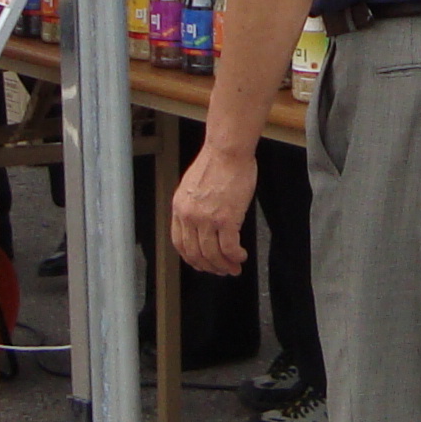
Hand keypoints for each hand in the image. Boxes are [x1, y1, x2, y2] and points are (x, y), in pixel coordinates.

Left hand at [172, 142, 255, 274]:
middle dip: (209, 267)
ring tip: (234, 268)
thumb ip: (194, 206)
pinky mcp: (226, 219)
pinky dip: (235, 257)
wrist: (228, 151)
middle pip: (195, 253)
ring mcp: (207, 219)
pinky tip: (241, 256)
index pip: (180, 243)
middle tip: (221, 271)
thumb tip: (202, 224)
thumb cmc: (217, 162)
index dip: (191, 258)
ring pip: (212, 254)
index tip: (201, 263)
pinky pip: (229, 248)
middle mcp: (190, 216)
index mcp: (179, 208)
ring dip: (224, 266)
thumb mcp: (193, 186)